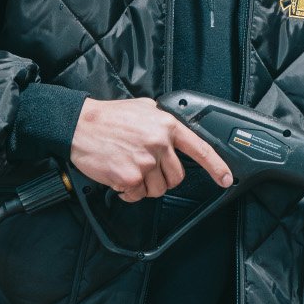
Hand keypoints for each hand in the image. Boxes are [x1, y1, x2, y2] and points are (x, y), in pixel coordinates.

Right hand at [69, 97, 233, 202]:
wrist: (78, 124)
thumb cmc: (108, 117)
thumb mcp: (143, 108)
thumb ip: (163, 122)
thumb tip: (176, 135)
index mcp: (167, 125)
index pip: (200, 149)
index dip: (217, 166)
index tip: (226, 179)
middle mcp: (159, 143)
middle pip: (177, 177)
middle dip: (163, 177)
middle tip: (145, 167)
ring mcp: (145, 161)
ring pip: (157, 189)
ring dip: (144, 186)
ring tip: (128, 168)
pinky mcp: (130, 177)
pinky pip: (137, 195)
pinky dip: (128, 192)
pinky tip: (118, 177)